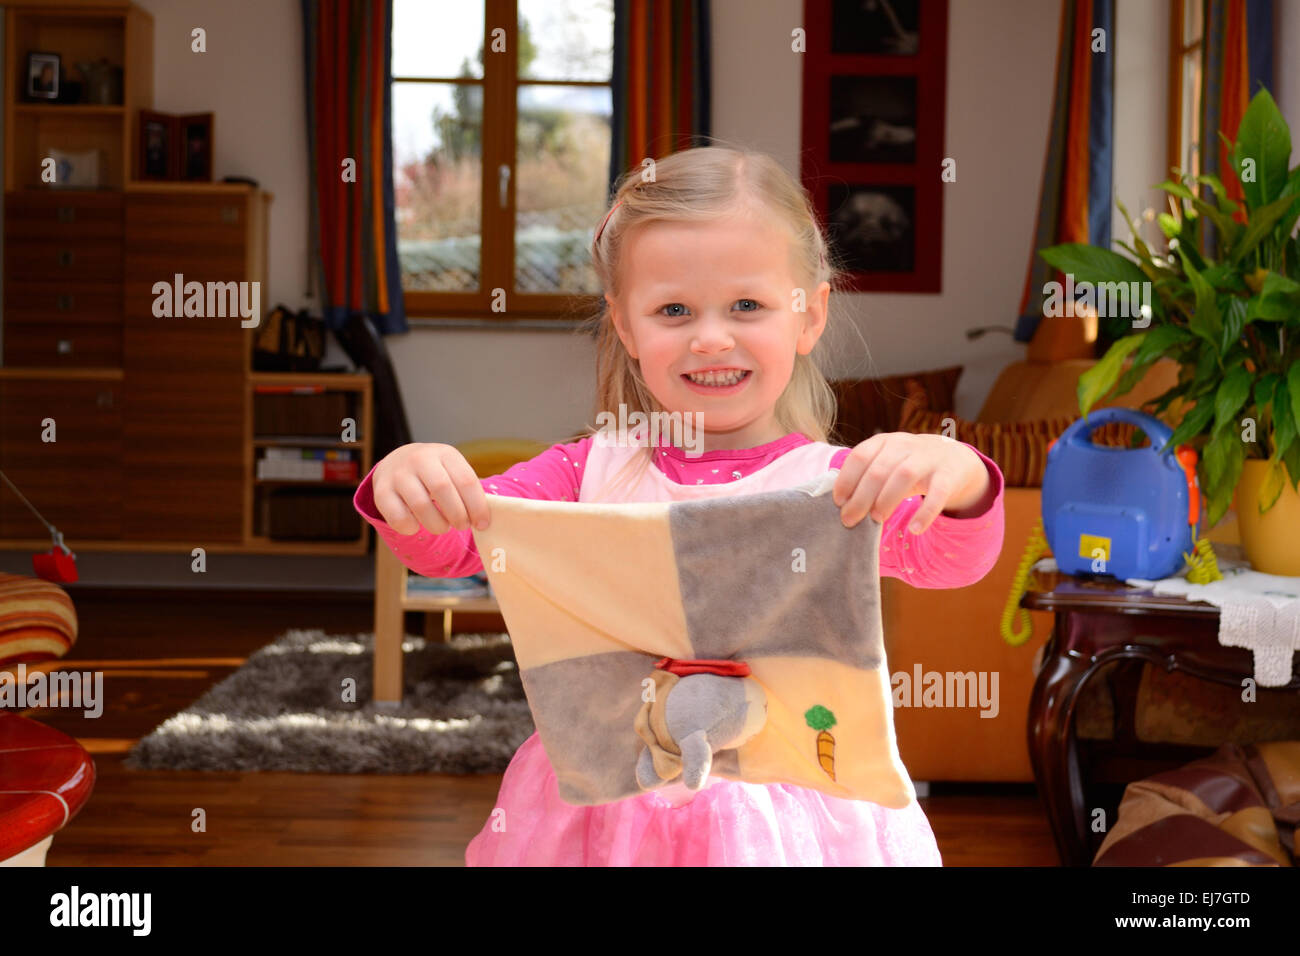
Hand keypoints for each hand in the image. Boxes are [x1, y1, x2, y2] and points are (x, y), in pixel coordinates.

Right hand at [371, 442, 491, 534]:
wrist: (397, 462)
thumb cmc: (436, 473)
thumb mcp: (453, 471)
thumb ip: (468, 491)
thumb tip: (483, 521)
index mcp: (444, 453)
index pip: (466, 480)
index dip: (477, 507)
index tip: (482, 524)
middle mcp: (419, 459)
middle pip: (442, 489)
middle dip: (457, 515)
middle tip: (462, 526)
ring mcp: (398, 474)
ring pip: (420, 505)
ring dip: (437, 524)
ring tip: (442, 527)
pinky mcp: (381, 491)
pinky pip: (398, 517)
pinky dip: (411, 528)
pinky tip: (417, 526)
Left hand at [831, 432, 990, 532]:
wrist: (954, 459)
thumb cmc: (909, 466)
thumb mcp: (887, 464)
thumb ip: (867, 478)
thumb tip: (842, 506)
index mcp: (885, 442)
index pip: (860, 456)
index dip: (846, 479)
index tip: (838, 502)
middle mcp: (905, 445)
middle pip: (879, 469)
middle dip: (861, 497)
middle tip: (850, 520)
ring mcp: (928, 459)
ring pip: (904, 475)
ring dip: (887, 499)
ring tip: (877, 519)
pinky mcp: (948, 475)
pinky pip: (937, 493)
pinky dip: (926, 512)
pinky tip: (915, 529)